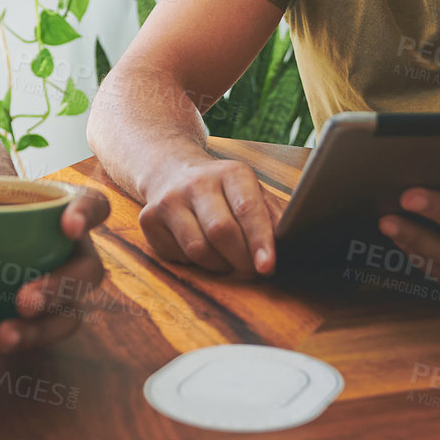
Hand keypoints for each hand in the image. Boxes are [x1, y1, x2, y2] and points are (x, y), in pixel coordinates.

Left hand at [0, 176, 111, 354]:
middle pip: (88, 270)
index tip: (67, 227)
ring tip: (4, 335)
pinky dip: (20, 341)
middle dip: (61, 288)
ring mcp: (63, 287)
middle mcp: (71, 251)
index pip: (92, 205)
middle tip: (24, 300)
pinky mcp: (46, 317)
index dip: (87, 215)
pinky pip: (45, 334)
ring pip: (71, 313)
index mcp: (60, 210)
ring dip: (43, 328)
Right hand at [136, 156, 284, 276]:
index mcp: (231, 172)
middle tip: (251, 270)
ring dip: (219, 265)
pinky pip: (177, 256)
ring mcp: (169, 199)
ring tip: (227, 260)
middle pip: (221, 232)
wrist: (170, 169)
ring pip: (198, 249)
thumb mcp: (252, 191)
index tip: (267, 267)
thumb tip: (290, 243)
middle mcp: (197, 182)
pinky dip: (194, 263)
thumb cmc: (222, 188)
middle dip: (240, 260)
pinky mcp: (149, 218)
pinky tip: (200, 249)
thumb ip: (273, 215)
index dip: (259, 241)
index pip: (248, 209)